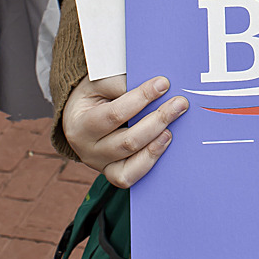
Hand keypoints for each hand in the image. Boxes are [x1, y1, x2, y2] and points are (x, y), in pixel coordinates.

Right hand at [61, 74, 187, 188]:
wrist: (78, 118)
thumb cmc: (92, 96)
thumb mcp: (98, 82)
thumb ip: (120, 84)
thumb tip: (153, 87)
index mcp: (80, 124)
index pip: (114, 114)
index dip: (141, 98)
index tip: (163, 83)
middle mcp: (88, 150)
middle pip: (127, 141)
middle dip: (157, 120)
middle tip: (179, 103)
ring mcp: (100, 165)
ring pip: (131, 162)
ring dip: (156, 143)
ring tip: (172, 127)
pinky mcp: (112, 174)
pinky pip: (131, 176)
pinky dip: (149, 161)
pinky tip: (164, 142)